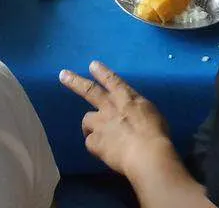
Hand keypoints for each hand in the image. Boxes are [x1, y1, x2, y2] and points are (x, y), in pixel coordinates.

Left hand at [59, 62, 171, 181]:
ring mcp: (100, 124)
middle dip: (75, 81)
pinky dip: (96, 146)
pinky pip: (90, 143)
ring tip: (96, 134)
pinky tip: (103, 151)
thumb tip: (133, 113)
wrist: (146, 153)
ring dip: (90, 126)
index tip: (92, 64)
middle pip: (89, 90)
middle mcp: (110, 106)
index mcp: (126, 97)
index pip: (111, 79)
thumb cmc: (155, 132)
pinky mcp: (95, 142)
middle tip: (62, 74)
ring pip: (86, 120)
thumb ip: (137, 110)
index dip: (101, 72)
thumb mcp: (150, 112)